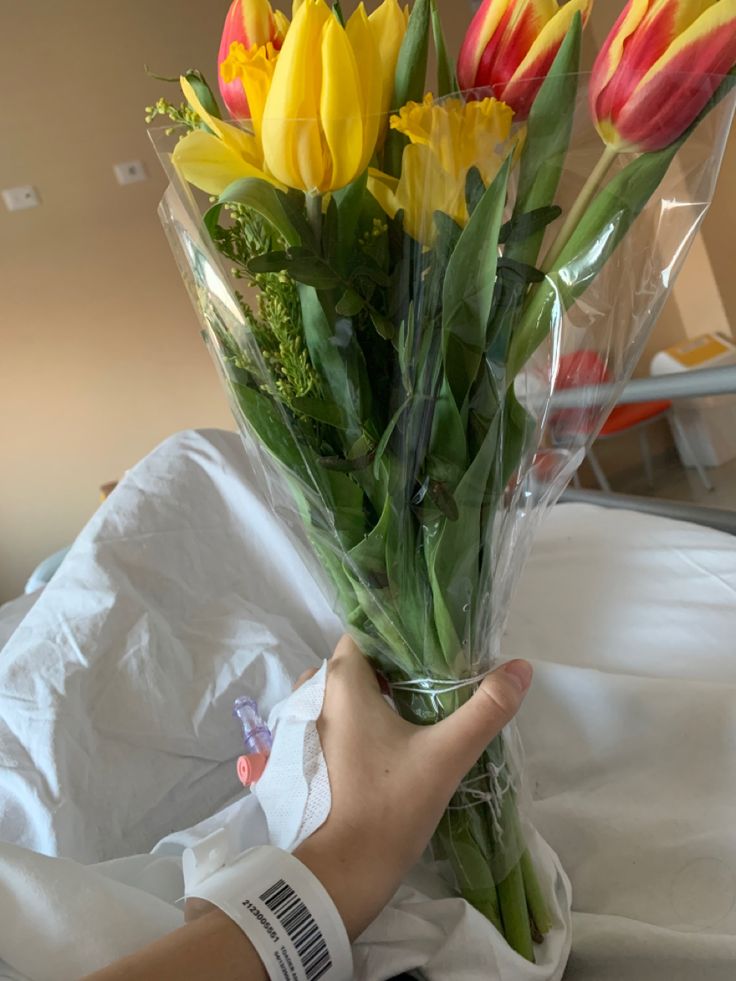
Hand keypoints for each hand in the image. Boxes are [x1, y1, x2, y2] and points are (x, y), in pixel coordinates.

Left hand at [293, 635, 531, 939]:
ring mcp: (310, 727)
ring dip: (383, 693)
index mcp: (340, 682)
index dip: (399, 632)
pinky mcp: (314, 756)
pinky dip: (368, 718)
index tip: (436, 643)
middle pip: (361, 662)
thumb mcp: (446, 755)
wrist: (344, 873)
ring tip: (426, 703)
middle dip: (398, 665)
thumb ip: (486, 709)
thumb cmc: (390, 805)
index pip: (365, 632)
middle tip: (441, 675)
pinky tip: (401, 735)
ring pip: (351, 692)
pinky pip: (342, 719)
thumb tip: (520, 667)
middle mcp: (317, 695)